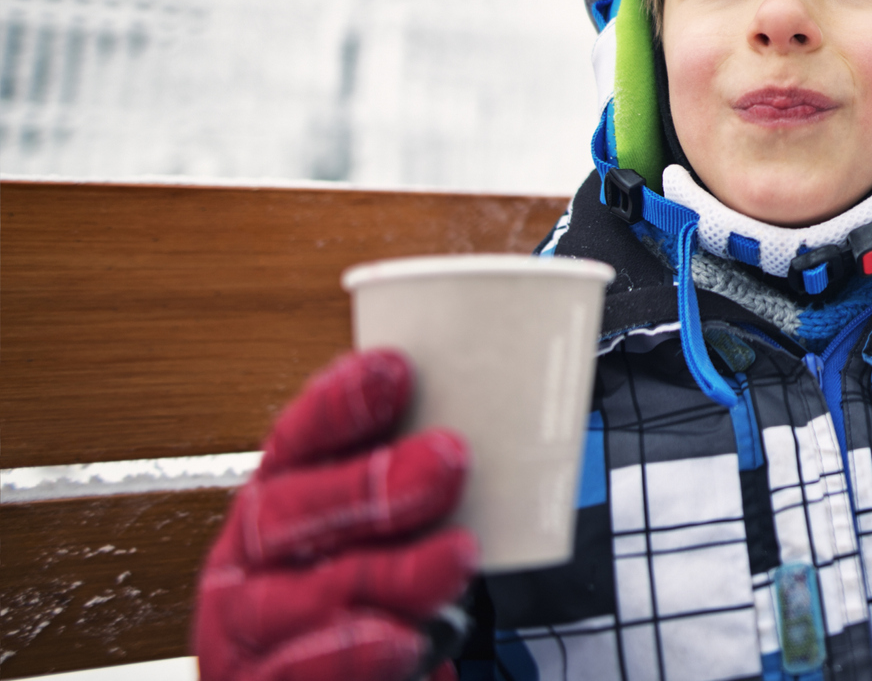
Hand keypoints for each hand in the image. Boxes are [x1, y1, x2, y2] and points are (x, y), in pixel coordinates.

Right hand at [194, 350, 478, 680]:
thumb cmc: (376, 599)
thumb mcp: (395, 533)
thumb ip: (416, 487)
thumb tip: (478, 439)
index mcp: (277, 502)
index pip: (296, 442)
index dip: (339, 406)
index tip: (395, 370)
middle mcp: (249, 559)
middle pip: (289, 513)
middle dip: (369, 484)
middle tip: (449, 459)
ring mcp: (245, 630)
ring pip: (296, 597)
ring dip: (384, 573)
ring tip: (454, 557)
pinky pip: (296, 674)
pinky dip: (350, 656)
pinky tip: (401, 641)